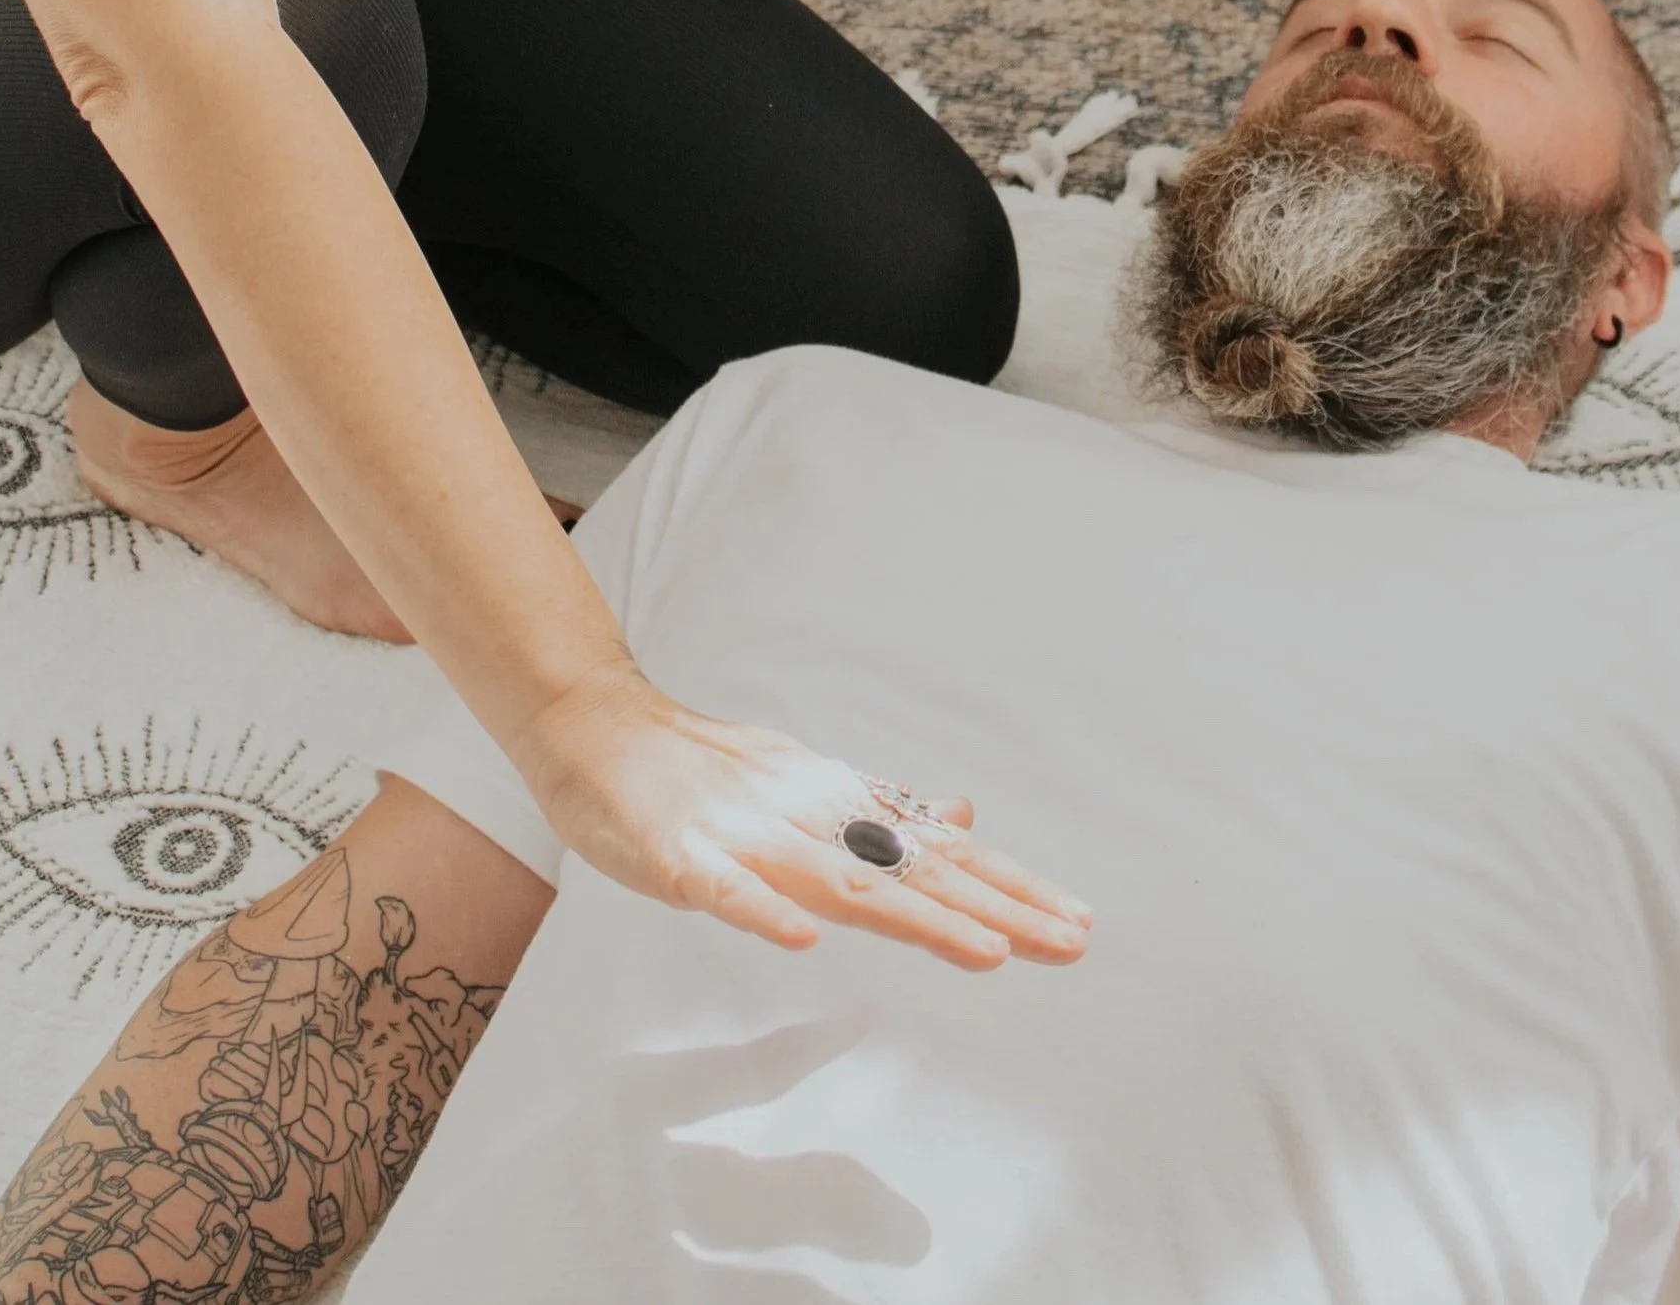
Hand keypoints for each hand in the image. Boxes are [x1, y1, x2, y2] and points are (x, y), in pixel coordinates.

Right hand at [518, 665, 1092, 971]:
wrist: (600, 727)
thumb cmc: (706, 773)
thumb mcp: (805, 787)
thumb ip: (879, 815)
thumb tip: (961, 822)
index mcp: (837, 807)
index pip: (937, 855)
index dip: (1008, 888)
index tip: (1078, 924)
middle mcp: (808, 815)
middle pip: (911, 871)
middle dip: (995, 909)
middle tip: (1071, 942)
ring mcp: (745, 834)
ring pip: (837, 883)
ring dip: (913, 914)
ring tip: (983, 951)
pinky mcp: (680, 853)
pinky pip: (723, 888)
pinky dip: (760, 912)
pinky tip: (798, 941)